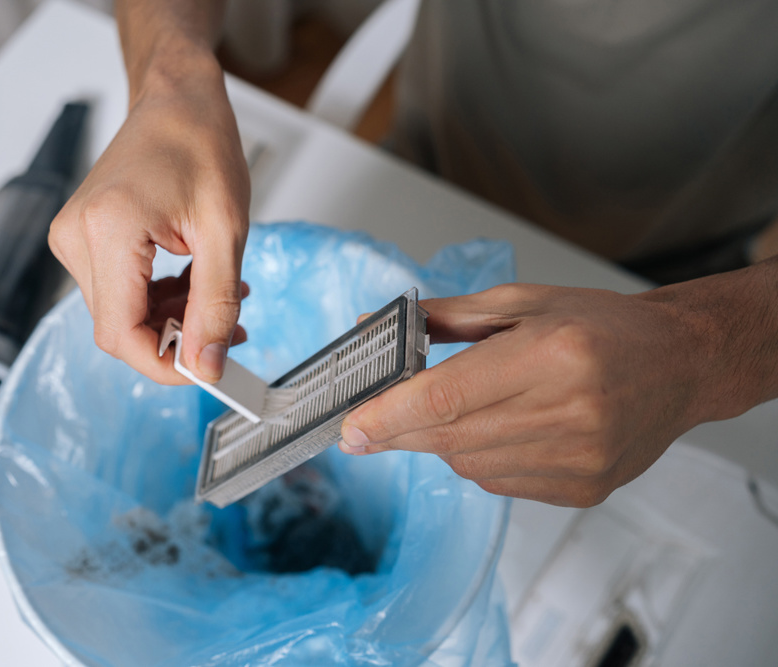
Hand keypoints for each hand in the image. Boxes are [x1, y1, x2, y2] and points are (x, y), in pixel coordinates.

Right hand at [49, 51, 250, 384]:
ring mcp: (72, 238)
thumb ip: (216, 305)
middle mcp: (76, 236)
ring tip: (219, 295)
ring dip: (171, 318)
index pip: (121, 333)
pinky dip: (157, 299)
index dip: (164, 364)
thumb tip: (207, 363)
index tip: (206, 369)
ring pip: (119, 314)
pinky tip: (192, 283)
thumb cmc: (199, 143)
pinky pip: (117, 292)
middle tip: (230, 325)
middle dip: (177, 338)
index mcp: (107, 229)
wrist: (175, 100)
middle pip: (118, 328)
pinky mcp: (81, 239)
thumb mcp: (225, 230)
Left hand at [338, 282, 738, 506]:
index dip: (389, 414)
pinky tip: (496, 431)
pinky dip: (480, 460)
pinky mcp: (583, 488)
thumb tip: (375, 328)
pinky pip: (500, 484)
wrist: (681, 363)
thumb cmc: (605, 327)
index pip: (447, 397)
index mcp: (552, 354)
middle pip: (450, 438)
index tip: (352, 425)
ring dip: (442, 443)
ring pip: (470, 466)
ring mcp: (580, 458)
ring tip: (455, 412)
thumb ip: (444, 318)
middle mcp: (569, 411)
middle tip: (366, 427)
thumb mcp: (523, 302)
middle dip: (398, 433)